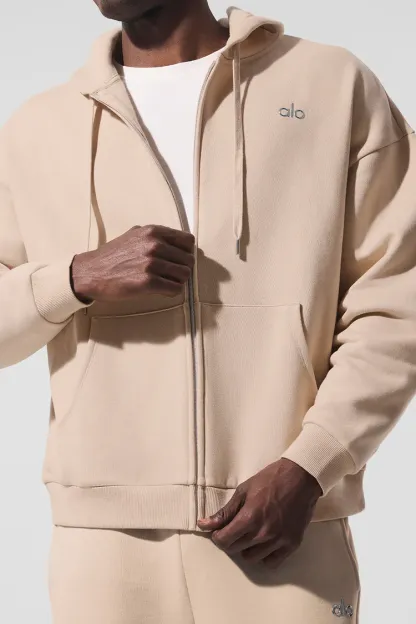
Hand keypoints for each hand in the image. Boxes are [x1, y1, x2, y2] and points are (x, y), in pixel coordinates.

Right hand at [71, 225, 194, 301]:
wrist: (91, 273)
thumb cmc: (112, 256)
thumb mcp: (133, 234)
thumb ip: (153, 236)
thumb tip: (174, 242)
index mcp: (153, 232)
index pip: (188, 241)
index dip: (186, 252)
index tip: (179, 259)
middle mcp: (155, 245)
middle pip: (188, 260)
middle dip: (182, 269)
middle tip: (171, 275)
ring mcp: (152, 263)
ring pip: (185, 275)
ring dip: (178, 281)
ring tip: (167, 282)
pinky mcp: (148, 282)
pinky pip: (175, 289)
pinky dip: (172, 291)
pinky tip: (162, 290)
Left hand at [197, 458, 322, 567]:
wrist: (301, 478)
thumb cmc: (270, 480)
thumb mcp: (244, 491)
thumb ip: (225, 512)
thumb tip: (203, 525)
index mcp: (249, 518)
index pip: (223, 540)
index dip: (217, 536)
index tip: (220, 530)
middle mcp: (263, 533)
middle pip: (235, 550)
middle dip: (230, 540)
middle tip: (236, 528)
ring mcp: (278, 541)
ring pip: (251, 558)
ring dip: (246, 548)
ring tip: (251, 533)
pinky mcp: (292, 544)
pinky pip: (271, 563)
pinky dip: (264, 555)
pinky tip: (264, 543)